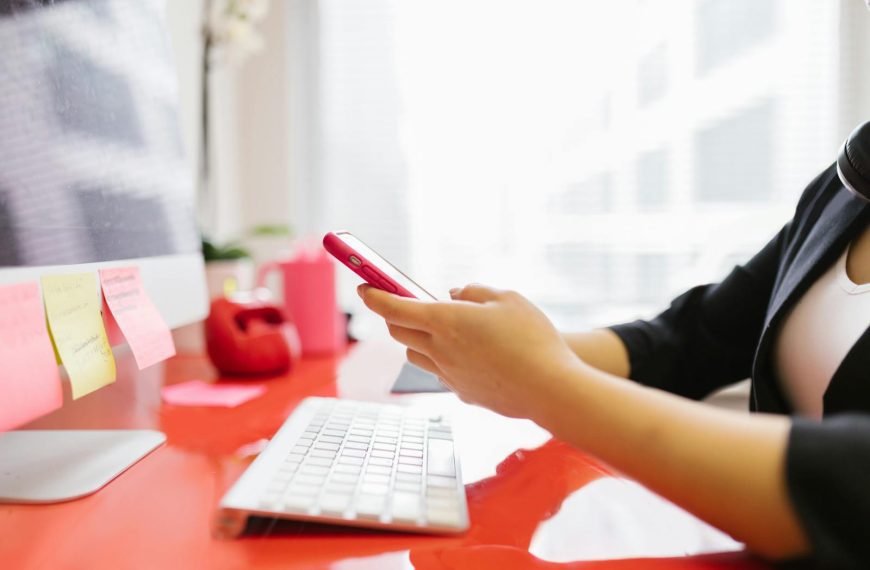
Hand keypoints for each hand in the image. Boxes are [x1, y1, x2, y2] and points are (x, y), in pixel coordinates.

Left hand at [358, 283, 583, 419]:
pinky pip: (442, 372)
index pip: (394, 308)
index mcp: (445, 322)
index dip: (374, 296)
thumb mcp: (508, 299)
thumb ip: (475, 292)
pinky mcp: (463, 393)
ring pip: (417, 354)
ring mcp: (449, 376)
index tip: (364, 287)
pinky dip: (443, 359)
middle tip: (403, 304)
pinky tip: (469, 354)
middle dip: (394, 315)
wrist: (551, 390)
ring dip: (418, 339)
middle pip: (399, 332)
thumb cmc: (533, 338)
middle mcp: (439, 350)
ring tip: (439, 328)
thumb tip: (453, 295)